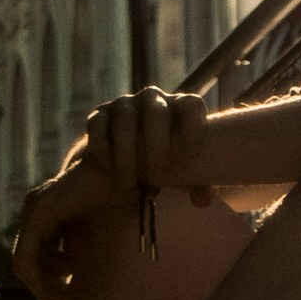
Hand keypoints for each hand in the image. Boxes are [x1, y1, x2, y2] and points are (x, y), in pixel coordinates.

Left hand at [11, 110, 132, 299]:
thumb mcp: (96, 227)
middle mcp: (35, 210)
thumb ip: (81, 244)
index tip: (71, 299)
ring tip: (73, 293)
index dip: (49, 281)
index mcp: (47, 213)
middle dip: (47, 288)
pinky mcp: (40, 212)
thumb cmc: (118, 192)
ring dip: (46, 286)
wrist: (126, 162)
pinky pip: (25, 258)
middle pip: (27, 262)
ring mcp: (34, 209)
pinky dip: (41, 278)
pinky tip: (69, 279)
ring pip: (23, 265)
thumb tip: (74, 271)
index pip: (35, 256)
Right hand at [83, 84, 206, 206]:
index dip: (194, 127)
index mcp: (179, 108)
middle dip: (157, 144)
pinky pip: (98, 124)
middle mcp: (152, 100)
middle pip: (156, 110)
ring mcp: (124, 105)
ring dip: (128, 153)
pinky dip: (102, 147)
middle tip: (158, 175)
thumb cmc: (164, 162)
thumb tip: (203, 199)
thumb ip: (199, 183)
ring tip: (131, 183)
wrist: (125, 163)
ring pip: (125, 118)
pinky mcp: (98, 115)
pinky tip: (108, 168)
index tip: (190, 156)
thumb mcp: (183, 173)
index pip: (192, 105)